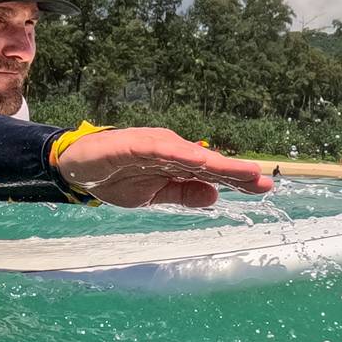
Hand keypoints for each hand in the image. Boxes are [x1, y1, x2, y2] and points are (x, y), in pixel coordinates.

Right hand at [54, 127, 274, 208]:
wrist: (77, 168)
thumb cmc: (117, 177)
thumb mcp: (153, 195)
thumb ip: (183, 194)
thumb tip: (215, 197)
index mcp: (176, 164)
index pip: (211, 172)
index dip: (237, 179)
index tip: (264, 187)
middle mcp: (169, 150)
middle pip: (207, 162)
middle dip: (234, 170)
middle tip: (261, 179)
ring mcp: (151, 145)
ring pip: (188, 153)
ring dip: (214, 162)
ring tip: (238, 170)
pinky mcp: (131, 143)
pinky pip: (157, 148)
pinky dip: (177, 153)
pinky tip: (196, 159)